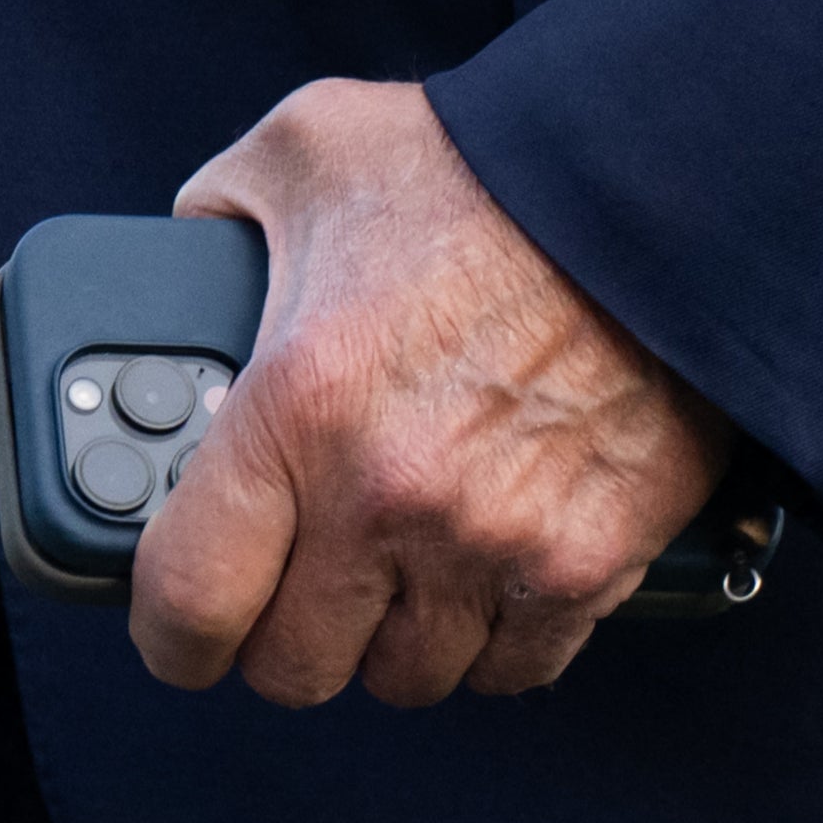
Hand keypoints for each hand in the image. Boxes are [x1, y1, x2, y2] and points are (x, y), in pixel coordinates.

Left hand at [133, 76, 727, 708]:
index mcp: (299, 406)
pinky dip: (494, 636)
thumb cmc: (485, 164)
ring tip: (398, 559)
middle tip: (296, 573)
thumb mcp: (310, 146)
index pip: (191, 600)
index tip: (179, 623)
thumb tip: (192, 248)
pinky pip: (514, 668)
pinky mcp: (587, 562)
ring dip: (392, 632)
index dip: (170, 630)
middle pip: (295, 667)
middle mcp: (389, 495)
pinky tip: (483, 569)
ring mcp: (493, 542)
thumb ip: (223, 207)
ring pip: (407, 676)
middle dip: (283, 628)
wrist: (652, 185)